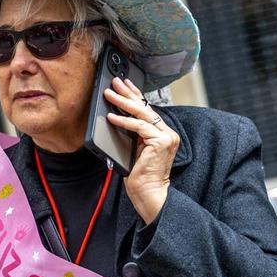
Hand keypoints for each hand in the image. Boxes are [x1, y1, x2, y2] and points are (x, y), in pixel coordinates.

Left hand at [104, 76, 180, 224]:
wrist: (149, 193)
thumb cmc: (140, 176)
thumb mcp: (134, 148)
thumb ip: (133, 134)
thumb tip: (117, 116)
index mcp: (162, 134)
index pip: (147, 110)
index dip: (136, 95)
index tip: (125, 83)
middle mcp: (167, 133)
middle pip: (145, 108)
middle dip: (128, 93)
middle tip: (115, 82)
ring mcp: (166, 137)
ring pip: (142, 114)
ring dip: (123, 103)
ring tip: (109, 95)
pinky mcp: (162, 142)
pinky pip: (139, 127)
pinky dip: (124, 121)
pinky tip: (112, 117)